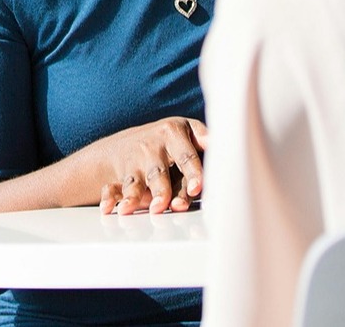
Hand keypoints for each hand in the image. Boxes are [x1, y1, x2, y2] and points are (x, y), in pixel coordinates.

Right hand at [88, 117, 208, 215]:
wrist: (125, 144)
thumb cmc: (168, 144)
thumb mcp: (187, 133)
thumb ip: (205, 142)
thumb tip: (234, 150)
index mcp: (174, 132)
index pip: (186, 155)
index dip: (192, 171)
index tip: (197, 188)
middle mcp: (153, 146)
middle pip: (159, 172)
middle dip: (163, 190)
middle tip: (171, 206)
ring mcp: (135, 160)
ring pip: (137, 181)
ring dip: (136, 197)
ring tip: (138, 211)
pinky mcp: (121, 174)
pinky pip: (113, 187)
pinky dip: (111, 199)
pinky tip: (110, 209)